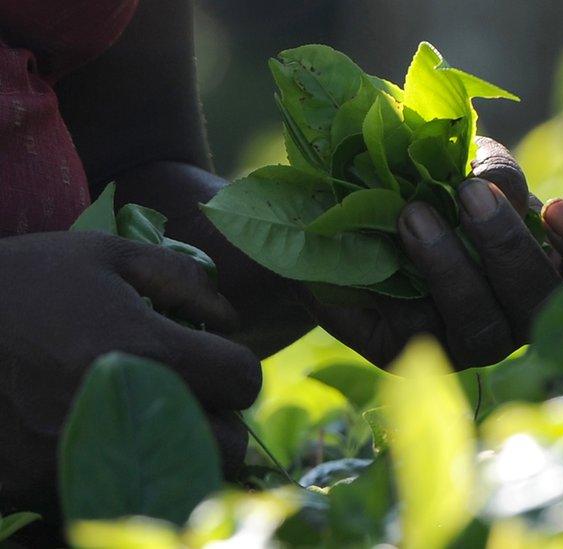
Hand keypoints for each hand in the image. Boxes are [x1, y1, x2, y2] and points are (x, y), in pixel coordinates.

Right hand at [0, 231, 260, 521]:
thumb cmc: (21, 283)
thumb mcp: (103, 255)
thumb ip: (182, 278)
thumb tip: (230, 319)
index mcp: (148, 350)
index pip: (244, 378)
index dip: (236, 364)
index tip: (211, 355)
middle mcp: (125, 413)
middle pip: (228, 445)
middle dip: (220, 418)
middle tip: (188, 391)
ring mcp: (85, 459)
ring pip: (180, 479)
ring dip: (179, 451)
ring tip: (148, 414)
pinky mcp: (47, 489)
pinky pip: (120, 494)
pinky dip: (125, 473)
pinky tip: (102, 434)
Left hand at [310, 137, 562, 367]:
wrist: (340, 205)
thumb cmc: (424, 177)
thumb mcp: (464, 158)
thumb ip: (493, 168)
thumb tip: (502, 190)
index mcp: (548, 267)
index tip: (556, 208)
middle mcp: (517, 314)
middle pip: (542, 307)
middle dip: (508, 249)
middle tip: (468, 194)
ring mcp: (466, 341)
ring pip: (486, 330)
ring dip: (453, 270)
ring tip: (413, 214)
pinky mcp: (407, 351)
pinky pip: (419, 335)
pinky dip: (405, 288)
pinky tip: (388, 245)